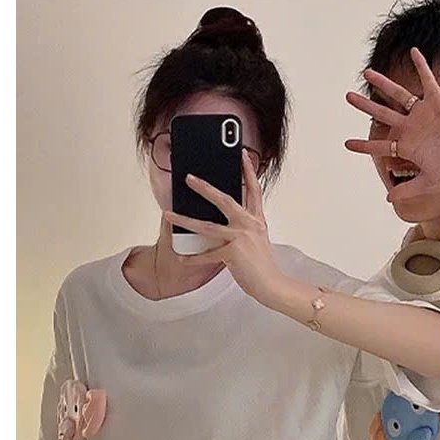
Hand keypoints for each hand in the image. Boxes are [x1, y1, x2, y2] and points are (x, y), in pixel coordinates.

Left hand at [164, 149, 284, 304]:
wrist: (272, 285)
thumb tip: (226, 217)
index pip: (254, 190)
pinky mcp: (232, 254)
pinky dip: (193, 258)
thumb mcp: (258, 239)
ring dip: (184, 220)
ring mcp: (240, 238)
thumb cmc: (263, 264)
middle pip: (224, 200)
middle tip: (189, 178)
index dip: (248, 171)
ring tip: (168, 214)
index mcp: (256, 220)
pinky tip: (182, 257)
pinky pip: (207, 254)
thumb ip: (245, 226)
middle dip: (205, 188)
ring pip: (207, 226)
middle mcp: (248, 225)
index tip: (241, 154)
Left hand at [345, 47, 439, 203]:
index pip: (381, 146)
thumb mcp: (429, 184)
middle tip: (348, 97)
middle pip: (382, 114)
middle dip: (365, 106)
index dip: (364, 145)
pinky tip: (413, 51)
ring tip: (366, 72)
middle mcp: (412, 128)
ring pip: (398, 95)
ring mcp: (423, 113)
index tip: (347, 144)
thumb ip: (407, 190)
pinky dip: (421, 65)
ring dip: (383, 83)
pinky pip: (427, 79)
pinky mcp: (438, 101)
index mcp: (408, 147)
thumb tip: (388, 199)